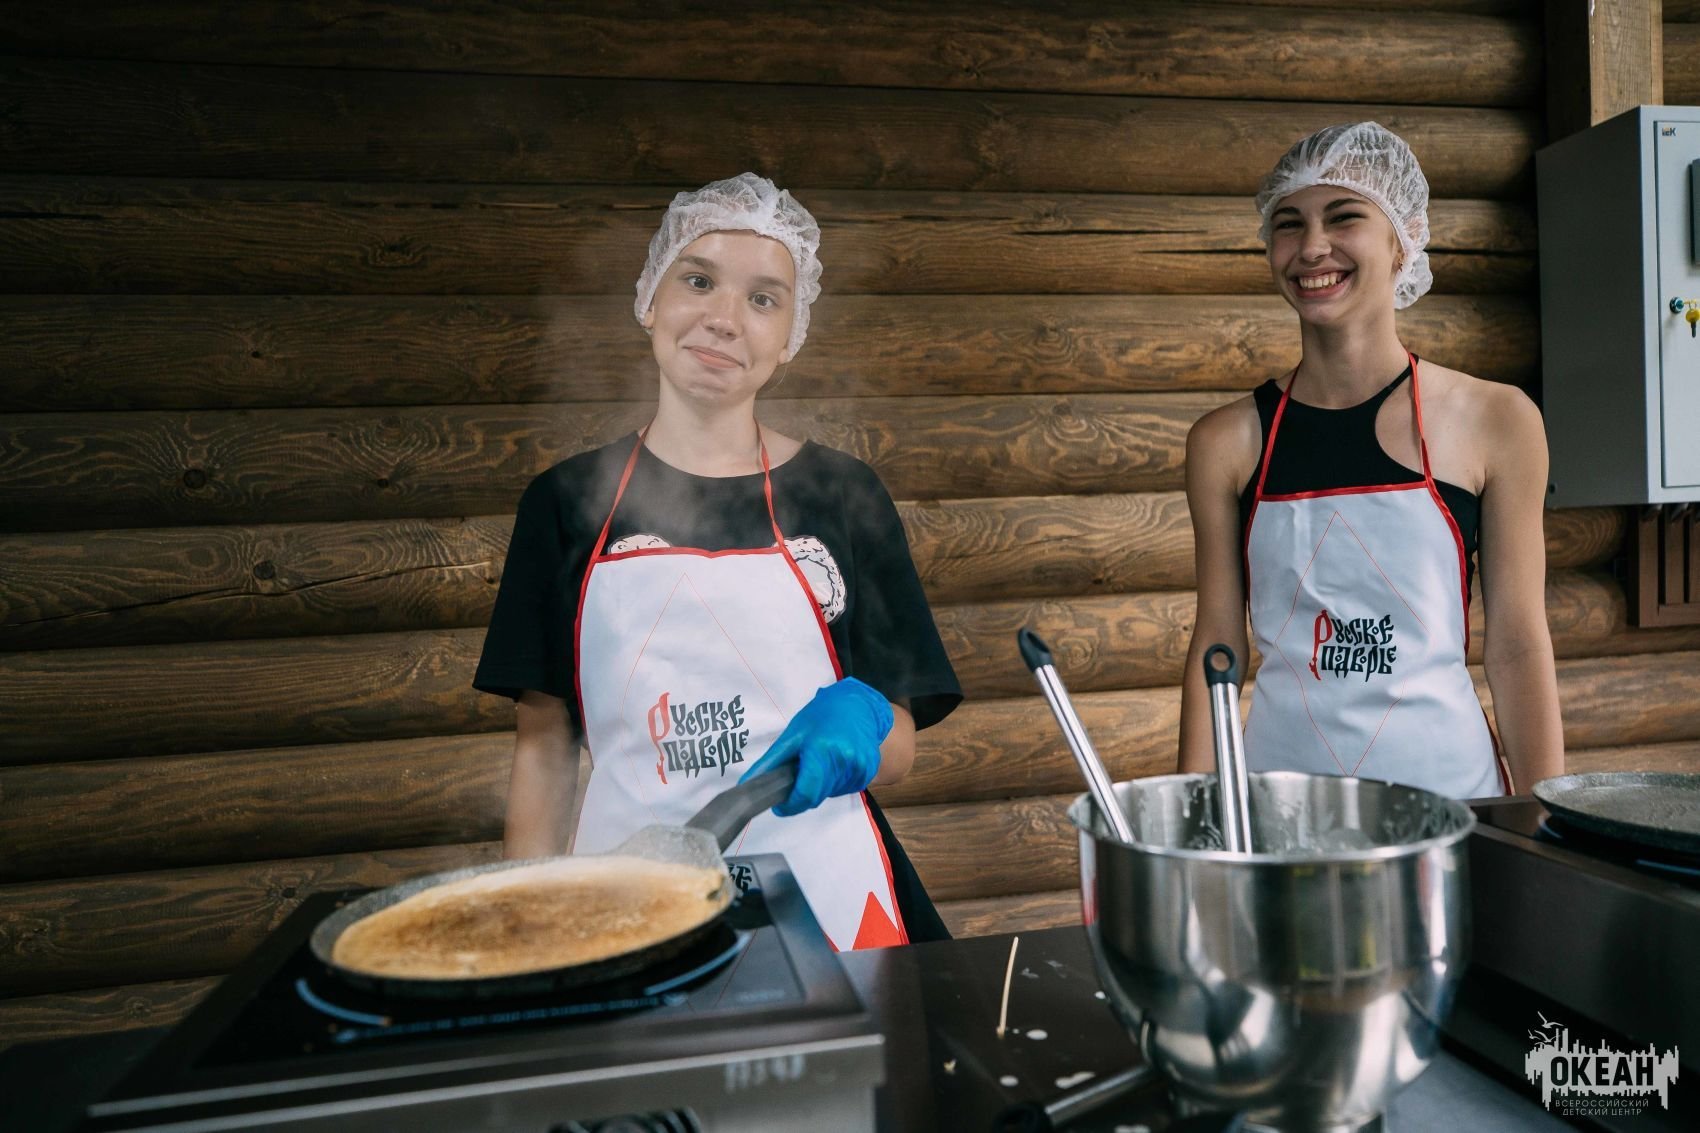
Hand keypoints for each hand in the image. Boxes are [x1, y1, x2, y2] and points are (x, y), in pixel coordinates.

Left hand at [739, 678, 893, 816]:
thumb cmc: (821, 716)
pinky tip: (835, 762)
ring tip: (820, 761)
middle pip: (817, 796)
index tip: (780, 807)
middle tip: (799, 772)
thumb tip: (749, 783)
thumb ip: (772, 762)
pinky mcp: (868, 772)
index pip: (806, 793)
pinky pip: (844, 788)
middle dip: (803, 792)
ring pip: (830, 794)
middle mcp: (845, 761)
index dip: (791, 805)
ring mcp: (860, 767)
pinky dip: (835, 782)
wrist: (857, 705)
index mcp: (823, 750)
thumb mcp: (793, 734)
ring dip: (820, 786)